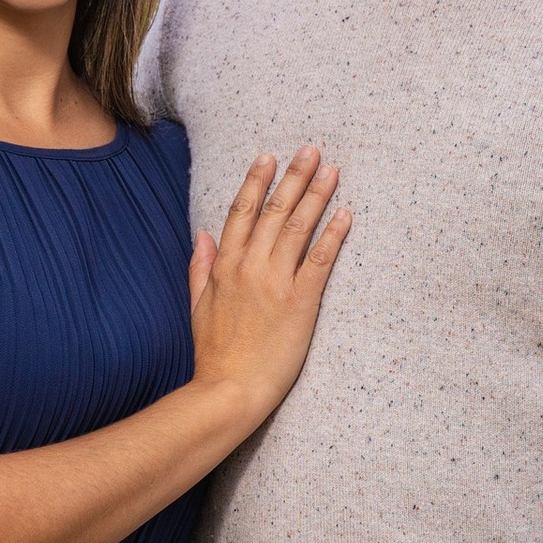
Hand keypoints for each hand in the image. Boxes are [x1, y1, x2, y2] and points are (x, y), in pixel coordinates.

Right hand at [187, 145, 350, 430]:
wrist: (228, 392)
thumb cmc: (213, 356)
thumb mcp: (197, 306)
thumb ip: (200, 268)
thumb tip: (202, 236)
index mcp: (224, 267)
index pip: (241, 213)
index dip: (256, 182)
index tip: (269, 157)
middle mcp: (249, 268)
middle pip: (274, 212)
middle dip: (293, 177)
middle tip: (311, 149)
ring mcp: (275, 283)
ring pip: (298, 229)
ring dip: (316, 196)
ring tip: (331, 170)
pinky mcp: (300, 304)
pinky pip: (320, 261)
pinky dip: (333, 235)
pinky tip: (345, 214)